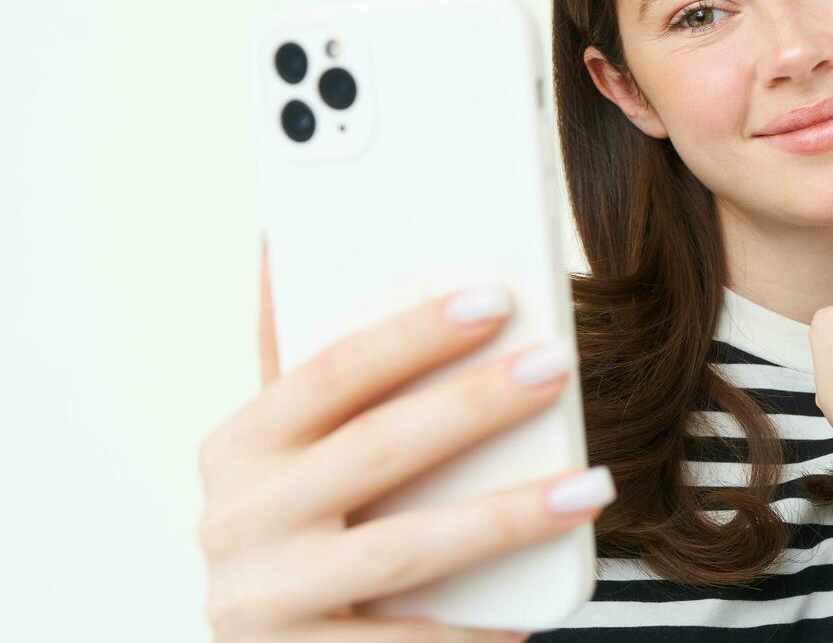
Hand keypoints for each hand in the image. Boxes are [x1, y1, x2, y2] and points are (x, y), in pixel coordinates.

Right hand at [196, 238, 614, 641]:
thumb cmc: (297, 525)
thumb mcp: (285, 446)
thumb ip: (297, 359)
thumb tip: (284, 236)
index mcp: (238, 445)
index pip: (332, 372)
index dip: (414, 333)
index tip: (498, 298)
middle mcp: (235, 521)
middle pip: (376, 448)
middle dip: (475, 403)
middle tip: (559, 365)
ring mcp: (261, 601)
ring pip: (406, 548)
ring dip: (507, 514)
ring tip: (592, 485)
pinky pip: (408, 642)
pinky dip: (477, 626)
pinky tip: (538, 610)